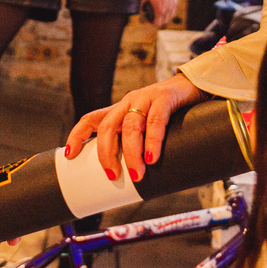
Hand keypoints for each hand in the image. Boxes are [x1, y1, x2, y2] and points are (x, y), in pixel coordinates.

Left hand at [63, 73, 203, 182]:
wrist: (196, 85)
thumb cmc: (170, 113)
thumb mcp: (147, 126)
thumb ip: (138, 145)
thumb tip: (135, 182)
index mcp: (120, 110)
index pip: (90, 119)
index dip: (77, 135)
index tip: (70, 155)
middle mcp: (128, 102)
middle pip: (107, 126)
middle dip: (106, 153)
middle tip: (112, 175)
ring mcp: (145, 98)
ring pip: (130, 126)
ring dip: (132, 153)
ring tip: (137, 174)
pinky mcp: (165, 97)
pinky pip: (156, 119)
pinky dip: (153, 140)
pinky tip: (152, 157)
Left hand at [140, 0, 180, 26]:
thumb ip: (142, 6)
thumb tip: (141, 11)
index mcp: (160, 10)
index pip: (158, 23)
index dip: (153, 23)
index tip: (150, 19)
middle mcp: (169, 8)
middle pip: (166, 20)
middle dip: (160, 20)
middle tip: (155, 16)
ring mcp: (175, 2)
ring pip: (172, 13)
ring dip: (167, 14)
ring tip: (162, 10)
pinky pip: (175, 4)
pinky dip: (171, 5)